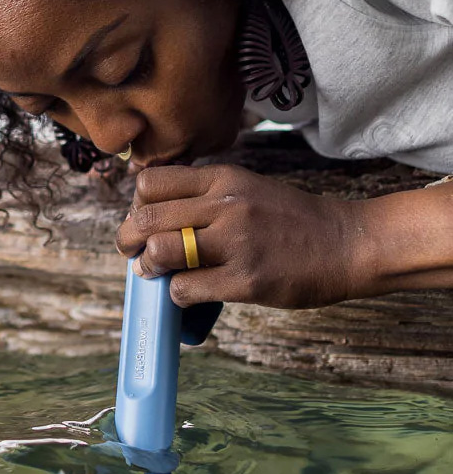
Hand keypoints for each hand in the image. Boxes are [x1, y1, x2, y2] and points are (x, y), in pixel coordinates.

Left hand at [115, 164, 362, 308]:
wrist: (346, 242)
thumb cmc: (290, 218)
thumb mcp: (245, 187)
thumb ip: (203, 195)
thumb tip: (151, 214)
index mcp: (221, 179)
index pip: (151, 183)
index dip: (137, 204)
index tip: (143, 219)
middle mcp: (225, 205)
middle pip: (147, 218)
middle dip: (128, 239)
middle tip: (132, 250)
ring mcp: (236, 243)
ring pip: (160, 251)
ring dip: (148, 266)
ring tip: (156, 272)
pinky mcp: (246, 280)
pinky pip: (186, 288)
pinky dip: (176, 294)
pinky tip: (187, 292)